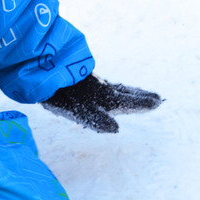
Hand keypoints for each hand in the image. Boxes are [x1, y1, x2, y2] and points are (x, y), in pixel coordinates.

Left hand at [40, 73, 162, 132]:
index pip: (128, 102)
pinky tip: (107, 89)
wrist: (41, 70)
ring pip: (113, 87)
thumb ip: (97, 120)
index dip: (142, 103)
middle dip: (140, 96)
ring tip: (137, 93)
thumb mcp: (77, 110)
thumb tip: (116, 129)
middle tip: (157, 98)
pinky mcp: (79, 80)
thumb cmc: (60, 94)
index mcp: (105, 98)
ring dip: (128, 91)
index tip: (158, 102)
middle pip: (124, 93)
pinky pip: (101, 84)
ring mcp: (90, 83)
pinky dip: (111, 87)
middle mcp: (101, 89)